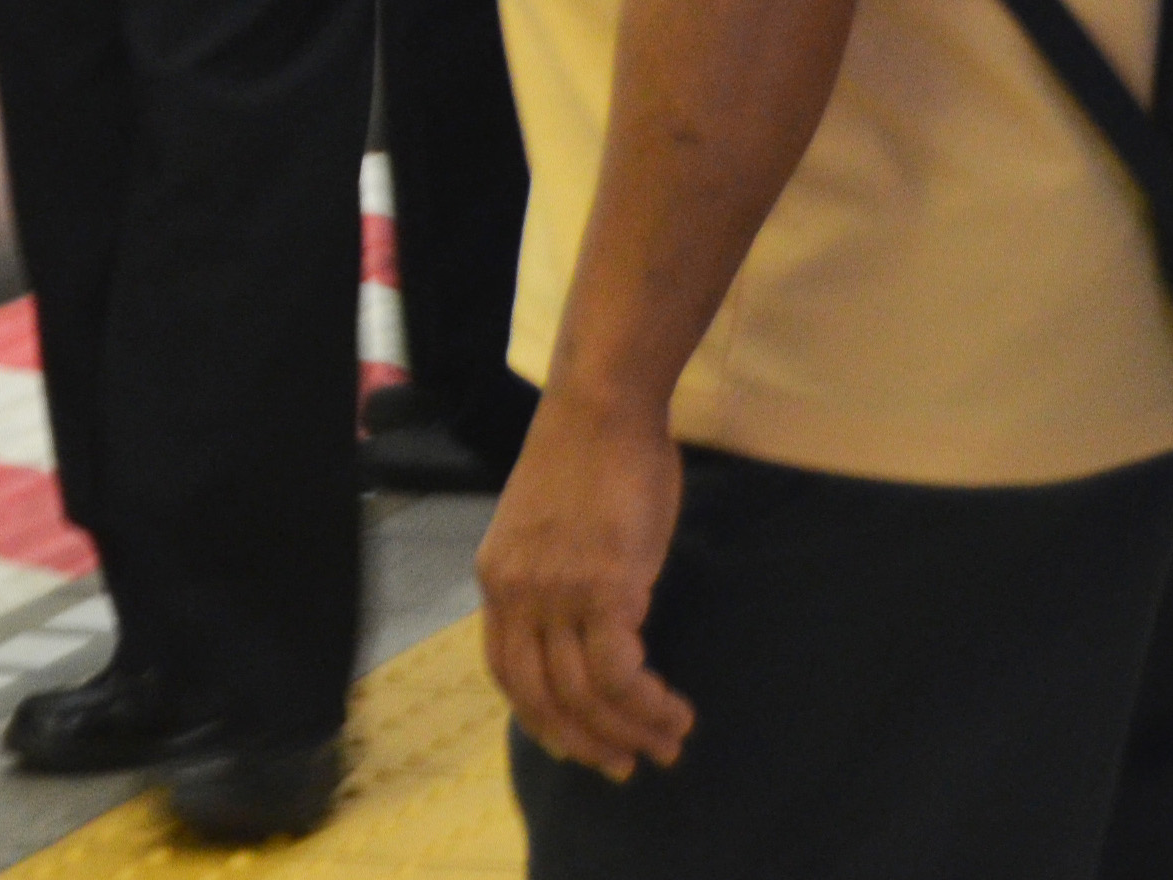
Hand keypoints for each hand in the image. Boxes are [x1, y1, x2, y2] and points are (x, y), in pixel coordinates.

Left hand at [478, 386, 695, 780]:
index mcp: (497, 578)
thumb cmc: (589, 453)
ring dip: (631, 731)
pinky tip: (675, 710)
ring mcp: (555, 594)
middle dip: (584, 743)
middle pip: (540, 698)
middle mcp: (515, 593)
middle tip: (625, 767)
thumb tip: (593, 623)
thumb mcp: (548, 526)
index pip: (506, 673)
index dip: (541, 719)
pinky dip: (648, 703)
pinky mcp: (602, 589)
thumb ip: (556, 577)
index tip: (575, 745)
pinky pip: (620, 673)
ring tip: (669, 743)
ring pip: (585, 695)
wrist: (603, 405)